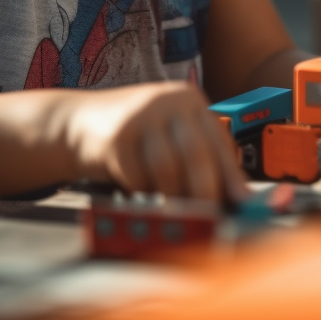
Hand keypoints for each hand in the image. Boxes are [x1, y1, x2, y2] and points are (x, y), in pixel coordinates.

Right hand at [65, 81, 247, 203]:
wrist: (78, 121)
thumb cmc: (135, 136)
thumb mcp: (171, 137)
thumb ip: (201, 158)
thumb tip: (237, 197)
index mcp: (188, 100)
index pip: (219, 142)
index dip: (231, 177)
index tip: (242, 204)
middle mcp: (167, 101)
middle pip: (197, 155)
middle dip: (204, 193)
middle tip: (207, 218)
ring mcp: (140, 115)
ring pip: (168, 170)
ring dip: (168, 194)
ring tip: (163, 200)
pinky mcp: (116, 135)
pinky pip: (138, 177)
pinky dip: (140, 189)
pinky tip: (133, 183)